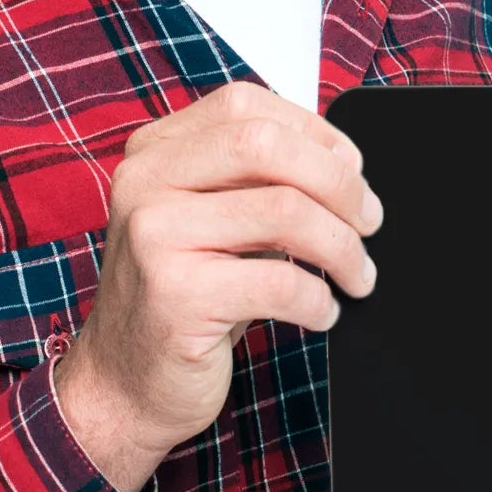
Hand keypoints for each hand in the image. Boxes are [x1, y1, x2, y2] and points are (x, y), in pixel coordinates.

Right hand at [55, 82, 382, 491]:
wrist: (122, 385)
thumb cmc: (183, 296)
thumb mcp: (211, 219)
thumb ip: (256, 181)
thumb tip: (346, 167)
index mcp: (153, 151)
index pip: (246, 107)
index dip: (314, 133)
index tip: (352, 170)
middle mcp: (144, 182)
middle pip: (267, 146)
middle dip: (338, 182)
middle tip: (369, 221)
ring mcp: (154, 236)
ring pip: (285, 212)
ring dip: (342, 247)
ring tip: (357, 276)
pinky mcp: (176, 296)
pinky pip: (280, 281)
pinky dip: (318, 299)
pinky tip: (321, 312)